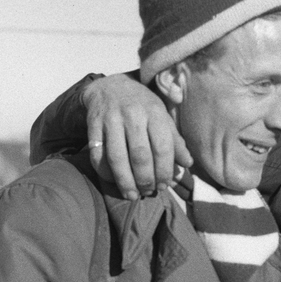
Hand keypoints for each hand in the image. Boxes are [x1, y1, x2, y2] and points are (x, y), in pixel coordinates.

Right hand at [84, 74, 191, 199]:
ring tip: (132, 195)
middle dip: (146, 180)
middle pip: (140, 155)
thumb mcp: (161, 116)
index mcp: (154, 112)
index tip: (165, 185)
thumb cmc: (142, 106)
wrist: (110, 87)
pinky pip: (97, 155)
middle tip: (149, 192)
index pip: (162, 147)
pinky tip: (113, 181)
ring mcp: (110, 119)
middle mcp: (133, 114)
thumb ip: (175, 140)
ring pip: (117, 158)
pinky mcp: (93, 125)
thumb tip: (187, 164)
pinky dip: (104, 172)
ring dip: (125, 182)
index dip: (164, 171)